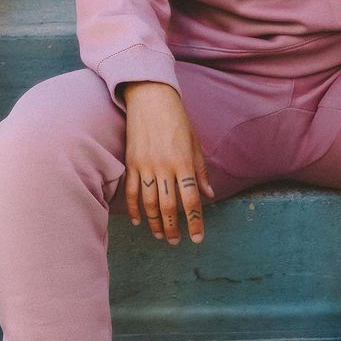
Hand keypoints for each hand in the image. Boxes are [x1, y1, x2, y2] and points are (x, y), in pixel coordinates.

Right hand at [122, 81, 214, 245]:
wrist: (150, 98)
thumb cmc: (177, 119)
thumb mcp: (194, 143)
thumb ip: (201, 171)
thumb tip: (209, 195)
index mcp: (183, 162)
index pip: (190, 200)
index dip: (194, 222)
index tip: (197, 238)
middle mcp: (164, 167)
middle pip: (168, 206)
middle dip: (173, 228)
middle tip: (176, 242)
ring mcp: (145, 165)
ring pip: (148, 203)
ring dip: (154, 223)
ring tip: (160, 236)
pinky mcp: (131, 162)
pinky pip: (132, 191)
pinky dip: (134, 208)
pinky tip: (138, 220)